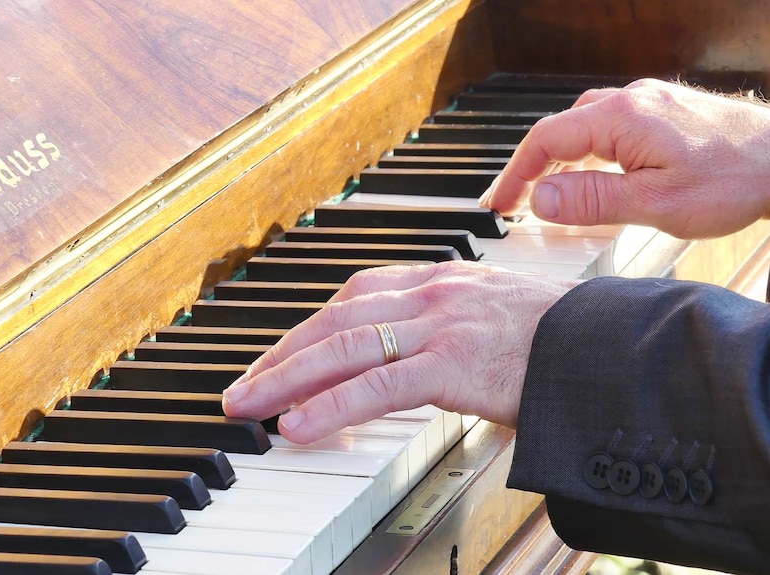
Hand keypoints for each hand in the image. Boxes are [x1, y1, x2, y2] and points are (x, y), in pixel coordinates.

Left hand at [222, 261, 578, 443]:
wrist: (609, 347)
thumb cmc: (556, 339)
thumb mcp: (489, 318)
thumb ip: (443, 330)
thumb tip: (405, 362)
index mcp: (439, 280)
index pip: (353, 297)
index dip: (308, 328)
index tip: (279, 355)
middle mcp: (431, 294)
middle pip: (335, 319)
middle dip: (281, 355)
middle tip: (243, 387)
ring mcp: (440, 326)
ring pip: (343, 347)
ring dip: (286, 378)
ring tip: (248, 406)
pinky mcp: (453, 364)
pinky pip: (377, 385)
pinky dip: (331, 405)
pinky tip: (296, 425)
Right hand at [481, 78, 769, 238]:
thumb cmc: (734, 179)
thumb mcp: (653, 202)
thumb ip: (590, 200)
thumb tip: (539, 199)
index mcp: (621, 118)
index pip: (545, 140)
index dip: (515, 174)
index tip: (501, 203)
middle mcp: (631, 101)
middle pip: (560, 131)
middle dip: (531, 168)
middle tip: (515, 202)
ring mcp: (648, 104)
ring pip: (584, 129)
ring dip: (559, 162)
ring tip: (547, 195)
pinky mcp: (663, 114)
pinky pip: (609, 130)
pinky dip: (587, 155)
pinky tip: (591, 176)